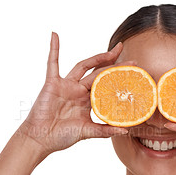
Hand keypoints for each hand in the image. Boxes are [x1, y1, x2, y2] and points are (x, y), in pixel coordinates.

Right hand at [18, 32, 129, 155]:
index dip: (118, 77)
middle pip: (99, 72)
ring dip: (97, 58)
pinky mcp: (52, 83)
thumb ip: (105, 130)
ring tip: (111, 51)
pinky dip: (54, 49)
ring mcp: (66, 85)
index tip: (133, 71)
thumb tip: (126, 131)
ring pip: (83, 66)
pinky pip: (52, 63)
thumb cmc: (62, 136)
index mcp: (88, 100)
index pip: (106, 85)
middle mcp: (79, 90)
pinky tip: (55, 35)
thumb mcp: (87, 131)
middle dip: (113, 62)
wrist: (41, 138)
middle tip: (127, 53)